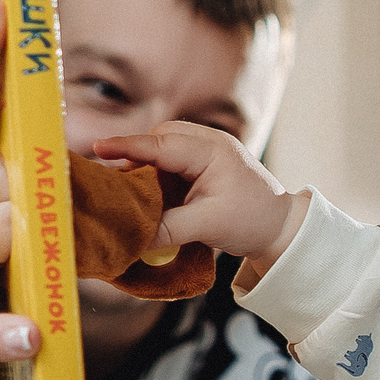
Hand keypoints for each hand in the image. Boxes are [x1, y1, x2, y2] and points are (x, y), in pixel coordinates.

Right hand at [88, 123, 309, 280]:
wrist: (280, 226)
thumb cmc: (252, 220)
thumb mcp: (207, 226)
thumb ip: (168, 229)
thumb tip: (132, 239)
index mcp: (212, 150)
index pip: (162, 144)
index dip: (128, 146)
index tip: (99, 148)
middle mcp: (208, 142)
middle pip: (158, 140)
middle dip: (133, 156)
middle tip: (111, 179)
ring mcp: (205, 150)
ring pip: (162, 148)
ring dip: (144, 165)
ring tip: (125, 188)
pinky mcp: (201, 163)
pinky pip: (170, 160)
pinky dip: (155, 173)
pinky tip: (145, 193)